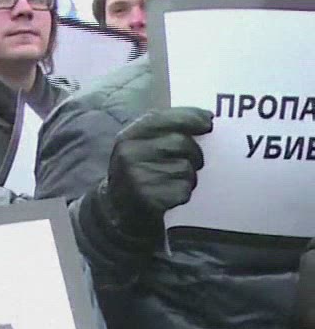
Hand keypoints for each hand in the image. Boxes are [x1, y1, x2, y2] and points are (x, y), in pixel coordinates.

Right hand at [98, 106, 210, 232]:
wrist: (119, 212)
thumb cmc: (139, 173)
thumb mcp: (140, 147)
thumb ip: (165, 129)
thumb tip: (207, 117)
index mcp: (128, 137)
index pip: (162, 118)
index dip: (190, 117)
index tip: (209, 122)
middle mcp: (129, 154)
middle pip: (180, 142)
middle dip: (194, 153)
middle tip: (194, 161)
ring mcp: (137, 177)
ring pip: (185, 168)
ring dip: (189, 176)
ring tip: (174, 181)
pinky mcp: (149, 198)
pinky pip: (184, 190)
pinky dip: (183, 193)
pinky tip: (170, 195)